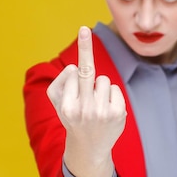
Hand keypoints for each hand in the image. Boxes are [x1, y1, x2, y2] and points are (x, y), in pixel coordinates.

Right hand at [46, 26, 126, 176]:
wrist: (89, 147)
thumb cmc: (72, 117)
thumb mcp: (58, 105)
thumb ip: (59, 84)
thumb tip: (75, 68)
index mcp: (67, 107)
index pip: (73, 73)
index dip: (76, 69)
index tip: (82, 32)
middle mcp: (84, 110)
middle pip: (86, 72)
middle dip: (84, 49)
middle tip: (84, 29)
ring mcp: (102, 113)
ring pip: (102, 80)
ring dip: (99, 87)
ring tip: (95, 105)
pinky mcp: (117, 114)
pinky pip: (114, 88)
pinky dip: (110, 95)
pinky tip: (106, 110)